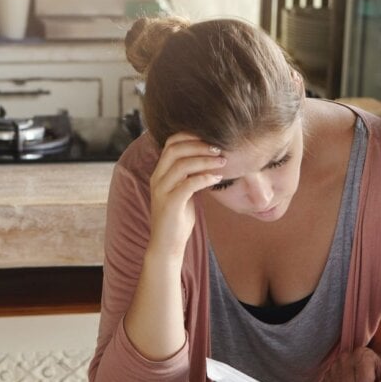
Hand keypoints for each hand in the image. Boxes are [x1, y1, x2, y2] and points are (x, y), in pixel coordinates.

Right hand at [148, 133, 225, 256]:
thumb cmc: (178, 218)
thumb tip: (207, 160)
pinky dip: (205, 178)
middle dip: (199, 145)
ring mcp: (162, 190)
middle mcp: (157, 178)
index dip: (190, 136)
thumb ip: (189, 175)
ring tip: (223, 162)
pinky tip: (218, 178)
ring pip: (182, 165)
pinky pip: (188, 184)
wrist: (167, 245)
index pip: (171, 143)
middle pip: (175, 149)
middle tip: (219, 149)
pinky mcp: (170, 204)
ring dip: (205, 160)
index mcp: (160, 172)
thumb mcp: (183, 191)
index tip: (211, 139)